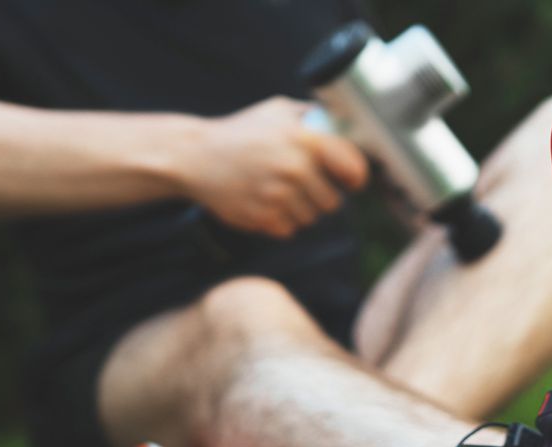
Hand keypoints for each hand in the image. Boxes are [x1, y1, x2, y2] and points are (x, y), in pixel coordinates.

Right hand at [176, 97, 368, 237]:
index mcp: (307, 139)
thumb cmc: (241, 132)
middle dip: (321, 197)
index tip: (351, 183)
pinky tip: (264, 202)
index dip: (355, 179)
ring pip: (311, 218)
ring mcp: (279, 195)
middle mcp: (296, 168)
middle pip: (333, 202)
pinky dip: (280, 221)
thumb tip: (348, 127)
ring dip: (300, 210)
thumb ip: (314, 118)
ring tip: (278, 191)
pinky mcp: (263, 217)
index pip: (354, 170)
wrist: (195, 156)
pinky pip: (289, 229)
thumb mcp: (278, 111)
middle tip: (302, 186)